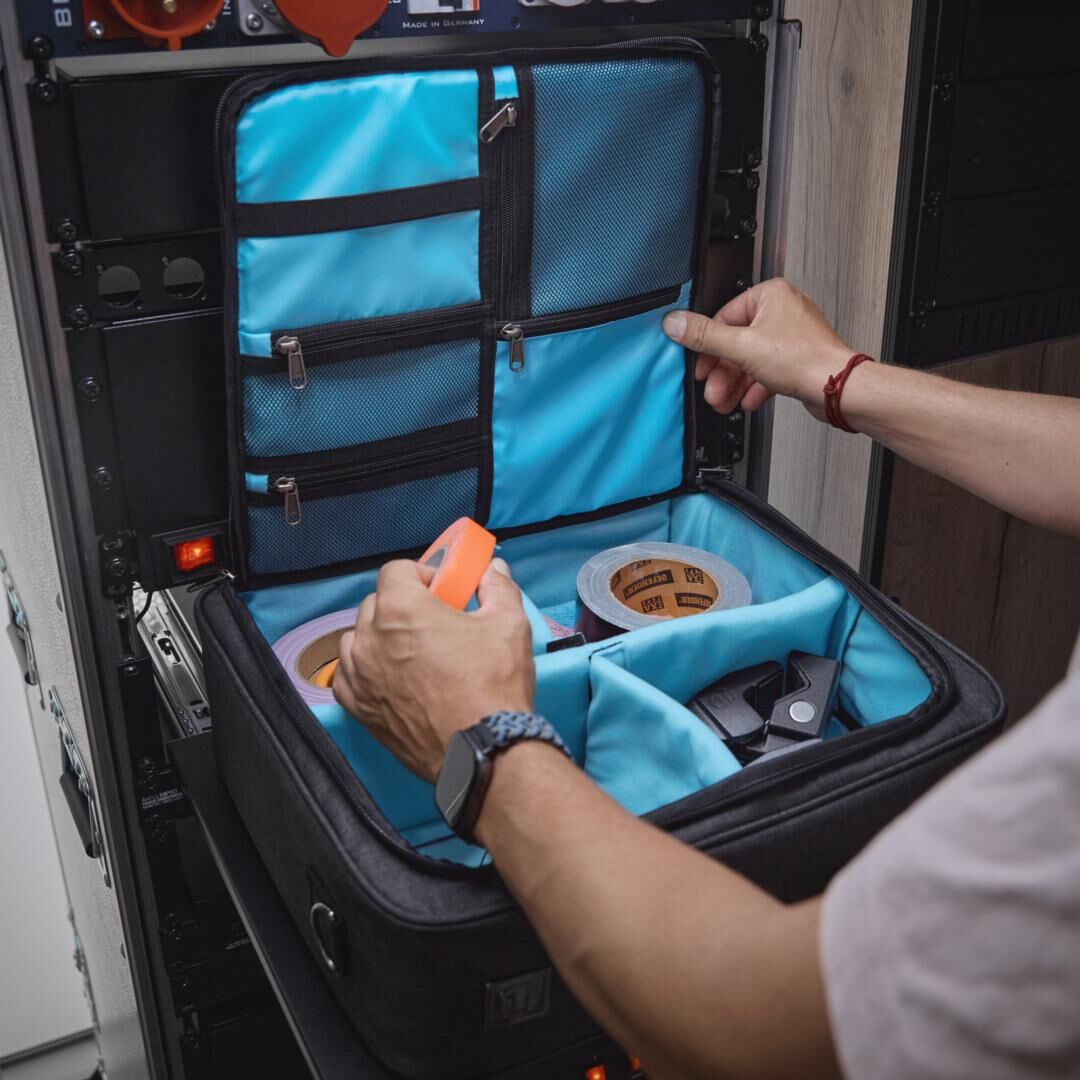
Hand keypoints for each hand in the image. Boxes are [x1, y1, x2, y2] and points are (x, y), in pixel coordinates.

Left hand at [332, 557, 534, 782]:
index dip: (421, 575)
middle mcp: (370, 638)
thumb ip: (497, 588)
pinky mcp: (359, 708)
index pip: (396, 571)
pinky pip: (348, 676)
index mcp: (401, 609)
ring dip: (379, 637)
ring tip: (411, 651)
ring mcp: (359, 676)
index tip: (442, 591)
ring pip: (357, 639)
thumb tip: (493, 571)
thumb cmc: (493, 686)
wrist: (483, 751)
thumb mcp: (507, 624)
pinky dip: (364, 671)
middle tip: (435, 621)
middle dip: (403, 605)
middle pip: (376, 603)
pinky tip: (391, 678)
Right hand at [662, 277, 853, 418]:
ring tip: (725, 400)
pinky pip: (767, 370)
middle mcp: (782, 311)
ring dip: (735, 383)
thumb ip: (704, 336)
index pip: (724, 317)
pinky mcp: (797, 358)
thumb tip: (675, 323)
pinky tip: (748, 400)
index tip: (698, 364)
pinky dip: (755, 386)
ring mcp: (791, 336)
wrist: (838, 389)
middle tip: (712, 389)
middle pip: (737, 342)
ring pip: (751, 359)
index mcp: (770, 295)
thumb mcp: (741, 347)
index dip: (708, 346)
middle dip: (722, 372)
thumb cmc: (805, 360)